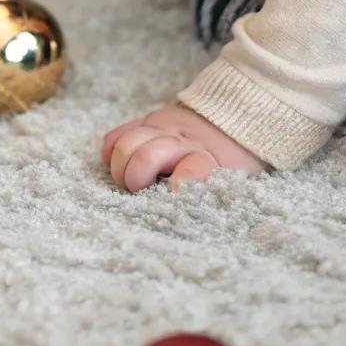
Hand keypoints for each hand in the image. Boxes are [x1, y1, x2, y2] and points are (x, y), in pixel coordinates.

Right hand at [101, 103, 264, 191]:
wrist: (235, 115)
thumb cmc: (231, 159)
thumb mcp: (233, 176)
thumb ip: (213, 193)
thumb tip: (194, 230)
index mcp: (209, 160)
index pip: (192, 170)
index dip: (180, 183)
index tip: (172, 194)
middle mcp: (183, 141)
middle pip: (148, 154)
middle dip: (135, 175)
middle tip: (137, 189)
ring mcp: (163, 127)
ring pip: (129, 141)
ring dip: (120, 165)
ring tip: (125, 179)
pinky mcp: (148, 120)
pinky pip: (118, 134)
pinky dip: (111, 150)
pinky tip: (113, 163)